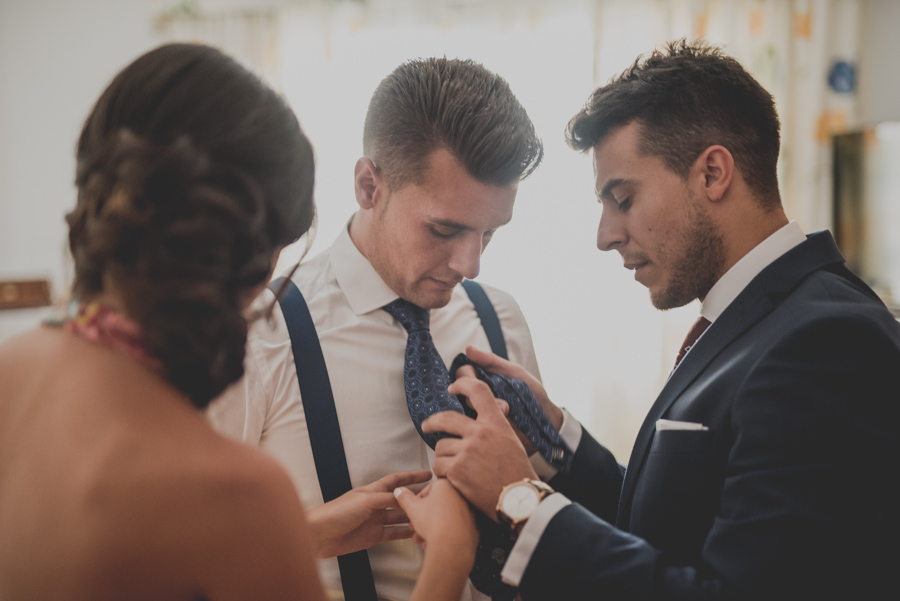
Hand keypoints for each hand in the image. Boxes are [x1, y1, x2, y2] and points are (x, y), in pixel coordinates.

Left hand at [307, 470, 431, 557]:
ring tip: (429, 516)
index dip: (412, 476)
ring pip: (399, 517)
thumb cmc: (336, 513)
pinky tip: (415, 532)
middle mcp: (376, 504)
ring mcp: (375, 520)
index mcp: (372, 490)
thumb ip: (387, 499)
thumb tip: (406, 497)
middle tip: (435, 497)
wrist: (319, 535)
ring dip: (412, 516)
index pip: (396, 480)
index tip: (427, 474)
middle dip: (417, 497)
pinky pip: (393, 533)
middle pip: (401, 499)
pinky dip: (404, 533)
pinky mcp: (373, 536)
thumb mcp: (365, 501)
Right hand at [394, 479, 476, 553]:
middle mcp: (460, 495)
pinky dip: (444, 534)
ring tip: (422, 537)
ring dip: (431, 527)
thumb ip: (404, 497)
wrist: (452, 546)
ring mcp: (468, 511)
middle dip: (423, 517)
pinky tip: (434, 543)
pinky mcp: (472, 526)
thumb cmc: (435, 524)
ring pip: (445, 518)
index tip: (413, 511)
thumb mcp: (412, 508)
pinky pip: (454, 528)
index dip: (417, 503)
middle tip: (415, 525)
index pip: (427, 490)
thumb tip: (400, 491)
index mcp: (446, 485)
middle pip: (437, 505)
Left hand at [424, 375, 536, 517]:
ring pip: (441, 446)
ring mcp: (467, 451)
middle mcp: (480, 433)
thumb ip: (493, 425)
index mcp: (496, 423)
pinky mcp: (457, 469)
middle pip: (446, 418)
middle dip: (432, 422)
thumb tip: (481, 414)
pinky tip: (453, 479)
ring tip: (455, 468)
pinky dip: (442, 473)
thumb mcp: (510, 440)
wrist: (519, 500)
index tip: (452, 388)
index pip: (478, 391)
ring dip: (443, 457)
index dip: (462, 384)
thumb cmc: (517, 473)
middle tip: (426, 425)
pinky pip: (438, 465)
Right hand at [465, 346, 562, 430]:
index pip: (462, 374)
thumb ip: (492, 361)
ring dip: (484, 408)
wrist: (547, 417)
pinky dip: (484, 422)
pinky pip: (475, 426)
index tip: (475, 378)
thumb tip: (469, 349)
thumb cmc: (531, 392)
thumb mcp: (514, 372)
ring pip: (467, 409)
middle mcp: (478, 396)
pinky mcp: (485, 428)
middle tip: (498, 398)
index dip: (465, 376)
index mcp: (483, 379)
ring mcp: (480, 413)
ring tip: (506, 409)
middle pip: (461, 392)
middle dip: (476, 394)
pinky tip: (498, 419)